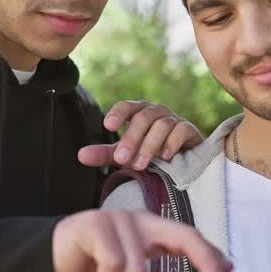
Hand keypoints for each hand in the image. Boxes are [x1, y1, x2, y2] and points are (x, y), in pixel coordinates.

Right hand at [52, 209, 231, 271]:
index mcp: (152, 229)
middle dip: (202, 264)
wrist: (46, 263)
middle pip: (183, 235)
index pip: (192, 237)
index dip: (211, 256)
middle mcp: (140, 219)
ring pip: (140, 266)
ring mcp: (117, 219)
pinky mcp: (94, 224)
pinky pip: (113, 264)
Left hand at [78, 101, 203, 169]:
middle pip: (142, 118)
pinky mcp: (189, 130)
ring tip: (140, 165)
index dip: (118, 113)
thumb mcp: (125, 154)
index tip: (108, 126)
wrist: (181, 161)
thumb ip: (104, 154)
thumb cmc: (148, 153)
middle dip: (131, 139)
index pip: (126, 106)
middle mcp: (156, 112)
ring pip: (161, 125)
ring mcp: (174, 119)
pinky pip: (180, 130)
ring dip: (149, 146)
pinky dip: (172, 143)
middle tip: (122, 160)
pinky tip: (165, 157)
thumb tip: (80, 155)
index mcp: (138, 112)